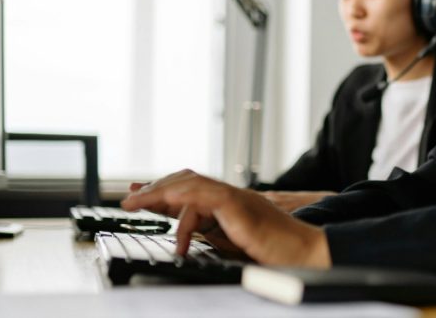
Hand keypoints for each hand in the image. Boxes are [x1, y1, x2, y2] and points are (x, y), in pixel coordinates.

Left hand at [122, 169, 330, 267]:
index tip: (137, 193)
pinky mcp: (241, 207)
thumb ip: (211, 234)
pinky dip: (183, 201)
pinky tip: (166, 206)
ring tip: (136, 203)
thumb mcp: (234, 244)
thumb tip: (184, 235)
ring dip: (160, 192)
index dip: (162, 190)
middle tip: (128, 198)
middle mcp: (231, 197)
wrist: (307, 254)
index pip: (189, 191)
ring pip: (191, 185)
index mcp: (228, 206)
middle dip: (154, 188)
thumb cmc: (278, 253)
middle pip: (186, 181)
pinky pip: (206, 197)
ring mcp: (236, 199)